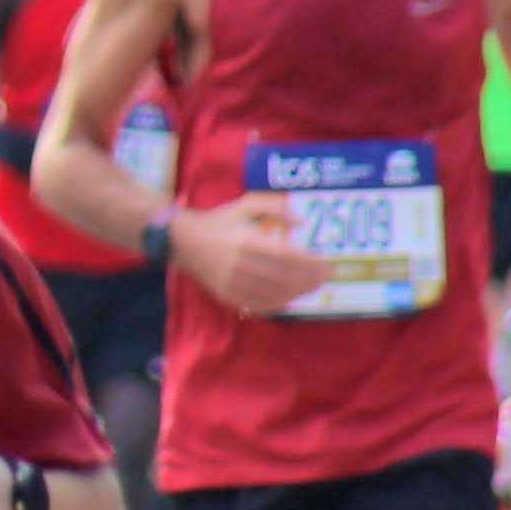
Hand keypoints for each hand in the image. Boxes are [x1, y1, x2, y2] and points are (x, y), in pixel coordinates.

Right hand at [171, 194, 320, 319]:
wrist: (183, 240)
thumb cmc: (219, 220)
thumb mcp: (246, 204)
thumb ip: (276, 207)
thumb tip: (301, 222)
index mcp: (247, 240)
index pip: (287, 255)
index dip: (310, 262)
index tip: (326, 263)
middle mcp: (241, 264)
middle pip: (283, 277)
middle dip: (309, 279)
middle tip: (325, 278)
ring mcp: (233, 283)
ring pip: (272, 293)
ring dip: (297, 293)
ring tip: (312, 288)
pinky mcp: (226, 295)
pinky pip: (256, 304)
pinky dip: (276, 304)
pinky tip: (290, 300)